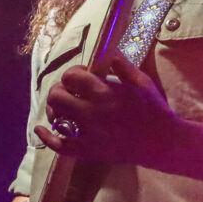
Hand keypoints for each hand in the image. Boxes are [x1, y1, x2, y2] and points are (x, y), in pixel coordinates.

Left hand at [33, 52, 179, 165]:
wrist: (161, 142)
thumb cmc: (153, 109)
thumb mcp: (141, 81)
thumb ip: (121, 64)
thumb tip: (105, 51)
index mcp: (104, 92)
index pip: (72, 77)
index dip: (73, 73)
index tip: (82, 76)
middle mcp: (91, 112)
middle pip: (57, 96)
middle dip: (60, 88)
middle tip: (70, 90)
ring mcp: (87, 133)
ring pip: (56, 118)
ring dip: (53, 108)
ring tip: (60, 105)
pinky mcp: (88, 150)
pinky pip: (60, 146)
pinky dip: (47, 137)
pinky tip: (40, 129)